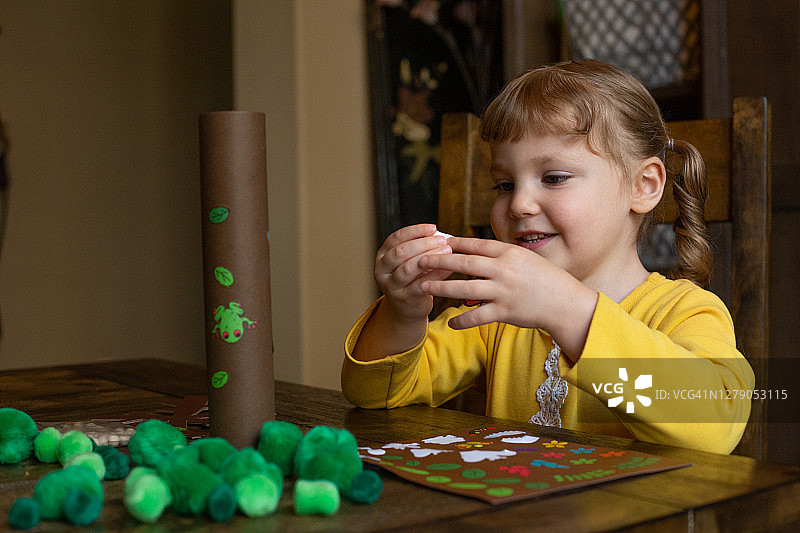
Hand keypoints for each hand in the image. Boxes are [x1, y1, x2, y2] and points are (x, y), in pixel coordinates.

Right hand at [374, 224, 453, 321]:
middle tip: (442, 240)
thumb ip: (419, 247)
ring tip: (447, 251)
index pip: (396, 238)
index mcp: (383, 256)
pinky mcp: (404, 298)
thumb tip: (440, 235)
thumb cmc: (412, 279)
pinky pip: (420, 285)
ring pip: (408, 268)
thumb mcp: (410, 260)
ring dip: (429, 257)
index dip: (414, 231)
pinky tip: (448, 269)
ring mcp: (391, 286)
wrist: (407, 307)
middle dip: (423, 244)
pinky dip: (435, 275)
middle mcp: (382, 270)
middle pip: (400, 252)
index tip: (432, 227)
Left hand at [419, 237, 596, 356]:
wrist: (566, 303)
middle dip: (439, 261)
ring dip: (442, 287)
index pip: (475, 245)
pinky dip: (462, 320)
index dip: (453, 243)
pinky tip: (450, 322)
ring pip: (465, 288)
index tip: (437, 242)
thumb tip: (474, 250)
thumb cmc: (545, 279)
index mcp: (508, 253)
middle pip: (464, 263)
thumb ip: (500, 255)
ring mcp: (504, 291)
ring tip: (424, 286)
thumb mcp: (525, 258)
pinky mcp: (505, 312)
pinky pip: (478, 316)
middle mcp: (504, 270)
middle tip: (419, 260)